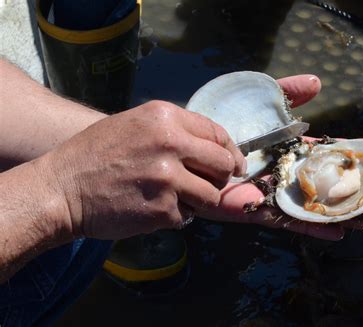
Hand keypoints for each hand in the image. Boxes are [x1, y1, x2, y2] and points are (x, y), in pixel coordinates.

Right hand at [37, 101, 245, 239]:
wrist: (61, 189)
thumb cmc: (96, 154)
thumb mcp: (136, 125)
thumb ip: (176, 131)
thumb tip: (215, 148)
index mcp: (165, 117)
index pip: (217, 134)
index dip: (231, 152)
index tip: (235, 165)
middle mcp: (171, 144)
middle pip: (224, 165)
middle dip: (221, 178)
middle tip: (209, 184)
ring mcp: (168, 178)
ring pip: (212, 196)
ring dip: (199, 200)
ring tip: (176, 197)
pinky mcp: (163, 208)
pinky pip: (188, 216)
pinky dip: (177, 215)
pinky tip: (155, 208)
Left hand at [198, 75, 362, 240]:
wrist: (191, 146)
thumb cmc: (225, 124)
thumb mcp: (260, 103)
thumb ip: (287, 94)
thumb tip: (317, 82)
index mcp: (300, 149)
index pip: (343, 149)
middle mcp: (296, 173)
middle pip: (343, 183)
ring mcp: (281, 193)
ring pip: (325, 206)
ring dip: (356, 214)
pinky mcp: (260, 209)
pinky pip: (291, 221)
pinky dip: (315, 227)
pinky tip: (341, 234)